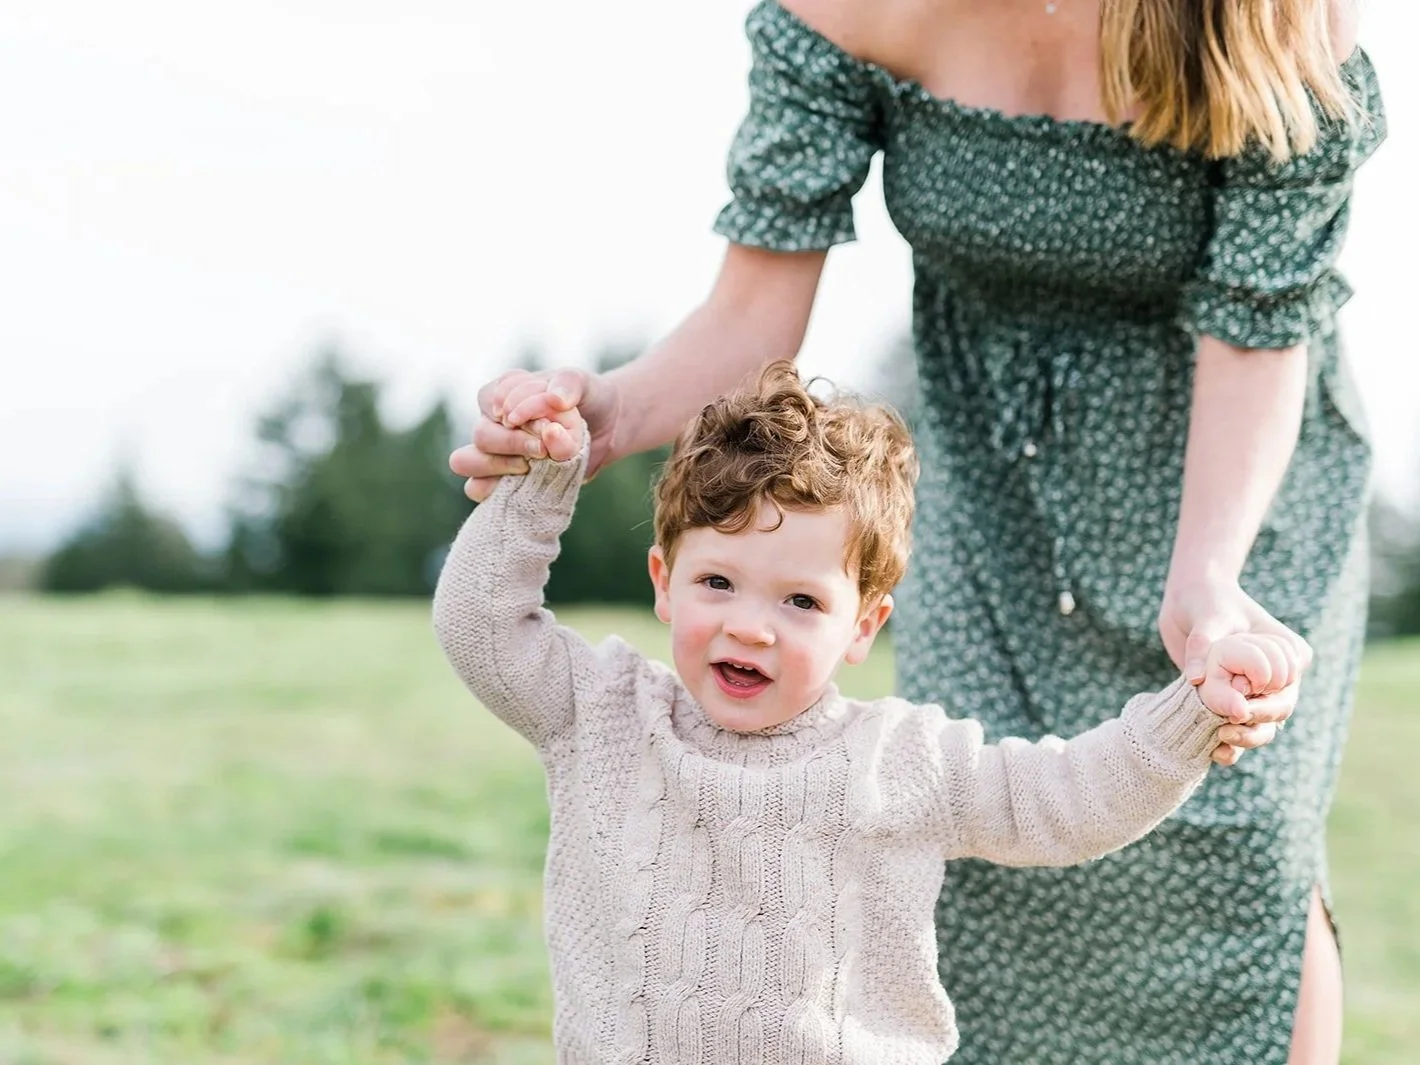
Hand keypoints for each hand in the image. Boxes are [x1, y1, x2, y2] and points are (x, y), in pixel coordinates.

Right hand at [449, 367, 621, 501]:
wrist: (608, 427)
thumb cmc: (588, 399)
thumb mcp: (583, 383)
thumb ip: (568, 384)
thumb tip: (554, 400)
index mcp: (505, 392)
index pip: (491, 400)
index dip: (517, 414)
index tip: (547, 424)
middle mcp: (494, 421)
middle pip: (480, 434)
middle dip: (513, 443)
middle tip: (543, 448)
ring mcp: (495, 452)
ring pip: (465, 461)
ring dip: (498, 465)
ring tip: (529, 466)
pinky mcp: (503, 479)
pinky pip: (475, 488)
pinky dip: (491, 489)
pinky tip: (519, 483)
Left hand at [1159, 577, 1311, 766]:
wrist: (1186, 602)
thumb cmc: (1205, 600)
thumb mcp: (1208, 616)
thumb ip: (1203, 644)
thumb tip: (1195, 680)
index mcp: (1286, 648)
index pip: (1289, 679)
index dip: (1269, 694)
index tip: (1243, 697)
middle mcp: (1279, 673)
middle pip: (1281, 707)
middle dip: (1258, 720)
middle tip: (1229, 729)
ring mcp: (1257, 690)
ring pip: (1265, 724)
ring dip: (1247, 737)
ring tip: (1221, 742)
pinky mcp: (1234, 701)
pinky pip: (1241, 728)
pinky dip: (1232, 745)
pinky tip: (1214, 754)